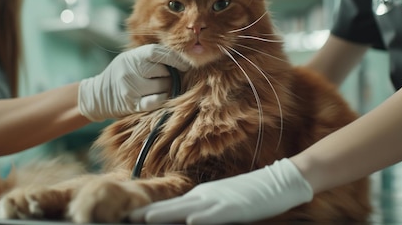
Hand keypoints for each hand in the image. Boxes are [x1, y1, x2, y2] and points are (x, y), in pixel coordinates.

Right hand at [77, 44, 188, 120]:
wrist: (98, 95)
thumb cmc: (122, 73)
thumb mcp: (131, 59)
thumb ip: (152, 57)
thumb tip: (182, 59)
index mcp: (132, 57)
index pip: (156, 53)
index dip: (174, 58)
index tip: (186, 65)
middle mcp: (130, 71)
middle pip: (163, 72)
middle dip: (171, 76)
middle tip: (170, 78)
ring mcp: (130, 88)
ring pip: (162, 87)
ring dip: (168, 88)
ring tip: (162, 87)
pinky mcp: (132, 104)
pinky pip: (156, 101)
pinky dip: (163, 99)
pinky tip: (162, 96)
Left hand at [129, 158, 312, 224]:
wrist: (278, 180)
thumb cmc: (250, 193)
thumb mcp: (223, 201)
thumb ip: (204, 209)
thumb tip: (186, 219)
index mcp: (200, 196)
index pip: (168, 206)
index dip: (147, 212)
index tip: (127, 218)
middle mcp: (203, 197)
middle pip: (169, 207)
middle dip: (146, 214)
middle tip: (122, 217)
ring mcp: (217, 200)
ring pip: (185, 209)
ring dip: (163, 214)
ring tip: (142, 219)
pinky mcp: (233, 206)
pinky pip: (213, 213)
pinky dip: (199, 217)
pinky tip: (189, 221)